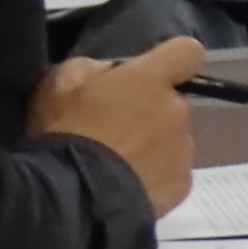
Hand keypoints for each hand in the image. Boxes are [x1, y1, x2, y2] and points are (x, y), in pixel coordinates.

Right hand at [30, 35, 200, 217]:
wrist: (73, 196)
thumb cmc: (64, 130)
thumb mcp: (61, 82)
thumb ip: (93, 69)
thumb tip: (109, 73)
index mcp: (151, 78)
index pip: (187, 51)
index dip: (173, 60)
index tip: (154, 74)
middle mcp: (176, 110)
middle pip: (173, 104)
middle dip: (150, 112)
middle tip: (115, 131)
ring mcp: (183, 150)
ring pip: (173, 140)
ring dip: (153, 146)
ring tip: (118, 164)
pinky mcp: (182, 185)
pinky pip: (172, 174)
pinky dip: (155, 177)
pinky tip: (127, 185)